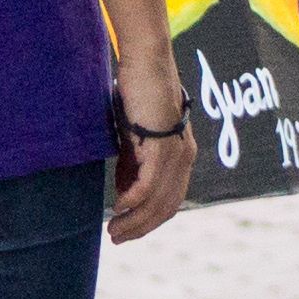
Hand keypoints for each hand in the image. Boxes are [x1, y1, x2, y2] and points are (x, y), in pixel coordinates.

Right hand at [108, 68, 193, 242]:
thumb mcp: (134, 137)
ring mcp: (175, 153)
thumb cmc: (138, 93)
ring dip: (134, 220)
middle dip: (140, 228)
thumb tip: (124, 196)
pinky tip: (118, 207)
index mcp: (182, 157)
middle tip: (116, 237)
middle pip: (165, 207)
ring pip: (156, 200)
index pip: (169, 202)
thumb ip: (132, 164)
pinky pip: (148, 184)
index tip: (127, 230)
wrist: (146, 61)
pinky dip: (133, 200)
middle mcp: (184, 159)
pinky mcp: (161, 145)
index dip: (148, 221)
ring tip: (114, 230)